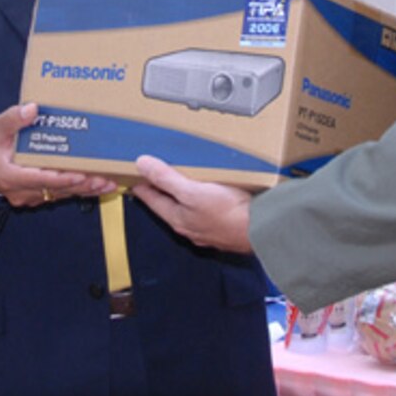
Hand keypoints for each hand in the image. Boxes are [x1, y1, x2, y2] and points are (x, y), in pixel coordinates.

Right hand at [0, 103, 119, 208]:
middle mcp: (23, 191)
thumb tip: (32, 109)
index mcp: (11, 176)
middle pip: (57, 190)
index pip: (40, 179)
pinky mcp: (41, 197)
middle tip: (104, 179)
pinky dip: (80, 190)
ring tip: (108, 183)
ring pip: (63, 195)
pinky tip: (99, 186)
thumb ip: (12, 119)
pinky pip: (62, 195)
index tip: (81, 174)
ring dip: (85, 190)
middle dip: (82, 185)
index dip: (62, 178)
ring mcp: (32, 197)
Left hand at [130, 155, 253, 252]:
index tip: (133, 176)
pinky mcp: (224, 226)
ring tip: (180, 182)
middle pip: (169, 206)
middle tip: (153, 175)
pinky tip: (211, 195)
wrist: (262, 230)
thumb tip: (142, 165)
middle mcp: (190, 226)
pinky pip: (206, 211)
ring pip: (188, 210)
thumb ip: (167, 179)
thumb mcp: (192, 192)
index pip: (152, 200)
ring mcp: (207, 229)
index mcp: (178, 218)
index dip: (141, 185)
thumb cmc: (228, 214)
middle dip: (161, 191)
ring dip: (182, 196)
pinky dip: (202, 201)